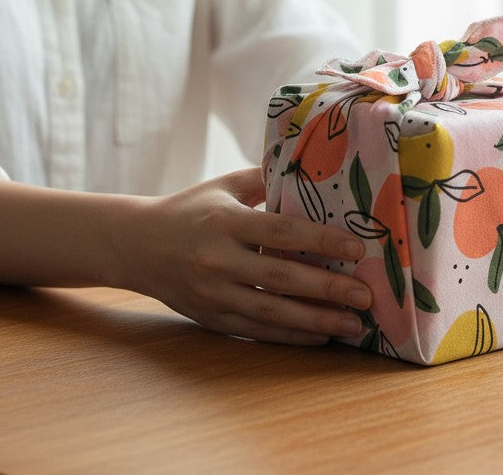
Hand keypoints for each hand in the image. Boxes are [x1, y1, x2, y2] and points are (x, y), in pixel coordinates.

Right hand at [134, 168, 371, 345]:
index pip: (281, 232)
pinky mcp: (211, 318)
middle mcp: (219, 260)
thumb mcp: (222, 186)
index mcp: (225, 222)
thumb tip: (310, 165)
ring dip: (316, 320)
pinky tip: (320, 336)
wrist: (136, 246)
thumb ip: (263, 178)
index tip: (357, 249)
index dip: (322, 241)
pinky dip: (291, 335)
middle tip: (366, 295)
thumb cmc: (188, 210)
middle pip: (282, 278)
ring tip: (353, 325)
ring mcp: (214, 294)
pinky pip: (257, 331)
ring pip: (272, 311)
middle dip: (328, 289)